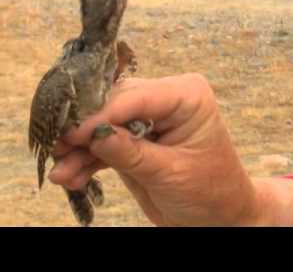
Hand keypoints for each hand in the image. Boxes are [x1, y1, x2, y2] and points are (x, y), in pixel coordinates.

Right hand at [50, 74, 258, 225]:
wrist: (217, 213)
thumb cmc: (209, 190)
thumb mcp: (170, 173)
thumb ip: (130, 153)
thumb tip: (91, 133)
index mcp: (187, 96)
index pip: (137, 97)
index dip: (102, 115)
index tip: (73, 134)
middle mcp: (168, 98)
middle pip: (115, 104)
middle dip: (86, 130)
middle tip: (58, 149)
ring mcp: (151, 116)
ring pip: (105, 123)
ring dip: (82, 148)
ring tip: (62, 172)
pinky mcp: (137, 135)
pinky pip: (108, 141)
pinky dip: (89, 158)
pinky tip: (71, 176)